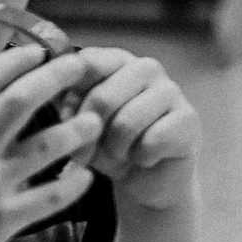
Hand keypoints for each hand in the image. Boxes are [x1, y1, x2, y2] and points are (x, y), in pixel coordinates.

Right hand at [0, 44, 100, 241]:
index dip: (13, 63)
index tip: (37, 51)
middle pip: (17, 104)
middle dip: (52, 80)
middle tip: (80, 65)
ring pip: (41, 147)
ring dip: (73, 130)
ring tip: (92, 122)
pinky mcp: (4, 219)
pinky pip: (51, 196)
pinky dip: (74, 182)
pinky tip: (87, 174)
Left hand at [74, 48, 198, 213]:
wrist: (145, 180)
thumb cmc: (107, 145)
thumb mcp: (77, 121)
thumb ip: (64, 98)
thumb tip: (52, 85)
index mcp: (116, 61)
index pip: (86, 65)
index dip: (71, 101)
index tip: (70, 122)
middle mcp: (146, 68)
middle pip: (103, 98)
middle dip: (90, 135)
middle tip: (89, 154)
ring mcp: (172, 91)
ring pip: (127, 122)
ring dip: (115, 150)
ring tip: (119, 155)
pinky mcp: (189, 119)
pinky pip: (153, 141)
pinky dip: (141, 158)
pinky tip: (145, 158)